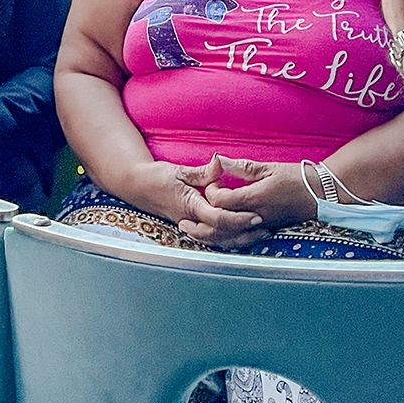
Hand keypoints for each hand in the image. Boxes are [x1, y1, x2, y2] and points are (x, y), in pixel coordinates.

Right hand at [127, 160, 264, 248]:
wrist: (138, 187)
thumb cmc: (157, 177)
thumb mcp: (180, 171)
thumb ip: (203, 172)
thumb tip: (220, 162)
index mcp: (189, 205)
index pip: (217, 218)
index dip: (238, 219)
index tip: (256, 216)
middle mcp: (191, 220)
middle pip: (221, 234)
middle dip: (244, 233)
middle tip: (265, 227)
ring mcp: (191, 226)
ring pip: (218, 240)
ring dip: (239, 238)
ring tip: (259, 233)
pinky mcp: (192, 227)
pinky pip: (212, 238)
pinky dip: (228, 239)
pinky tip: (243, 235)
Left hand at [179, 156, 317, 231]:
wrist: (321, 194)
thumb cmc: (297, 178)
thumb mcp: (268, 168)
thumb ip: (242, 167)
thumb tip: (220, 161)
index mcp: (254, 198)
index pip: (221, 200)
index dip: (211, 190)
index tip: (211, 181)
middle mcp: (255, 217)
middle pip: (220, 226)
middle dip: (200, 223)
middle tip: (185, 219)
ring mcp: (261, 227)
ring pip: (229, 239)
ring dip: (208, 237)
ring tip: (192, 233)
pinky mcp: (266, 232)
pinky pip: (241, 242)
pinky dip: (225, 242)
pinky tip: (215, 238)